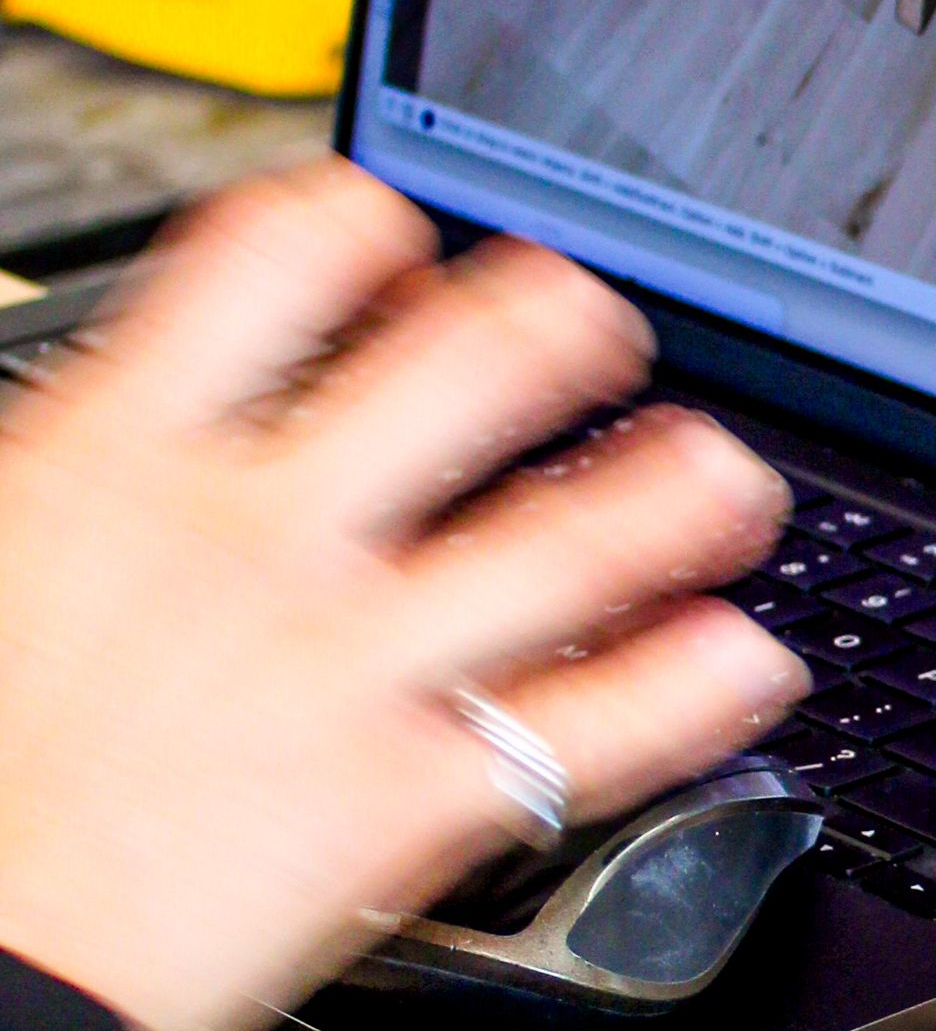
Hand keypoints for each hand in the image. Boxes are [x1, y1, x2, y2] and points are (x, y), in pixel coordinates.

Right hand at [0, 159, 807, 1030]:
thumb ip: (91, 479)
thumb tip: (136, 419)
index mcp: (122, 458)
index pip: (279, 258)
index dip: (367, 227)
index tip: (404, 242)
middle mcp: (257, 538)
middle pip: (469, 364)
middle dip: (565, 327)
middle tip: (596, 332)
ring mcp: (348, 668)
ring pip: (576, 541)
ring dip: (679, 492)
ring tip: (725, 476)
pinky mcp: (409, 804)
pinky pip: (596, 732)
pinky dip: (697, 690)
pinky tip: (749, 659)